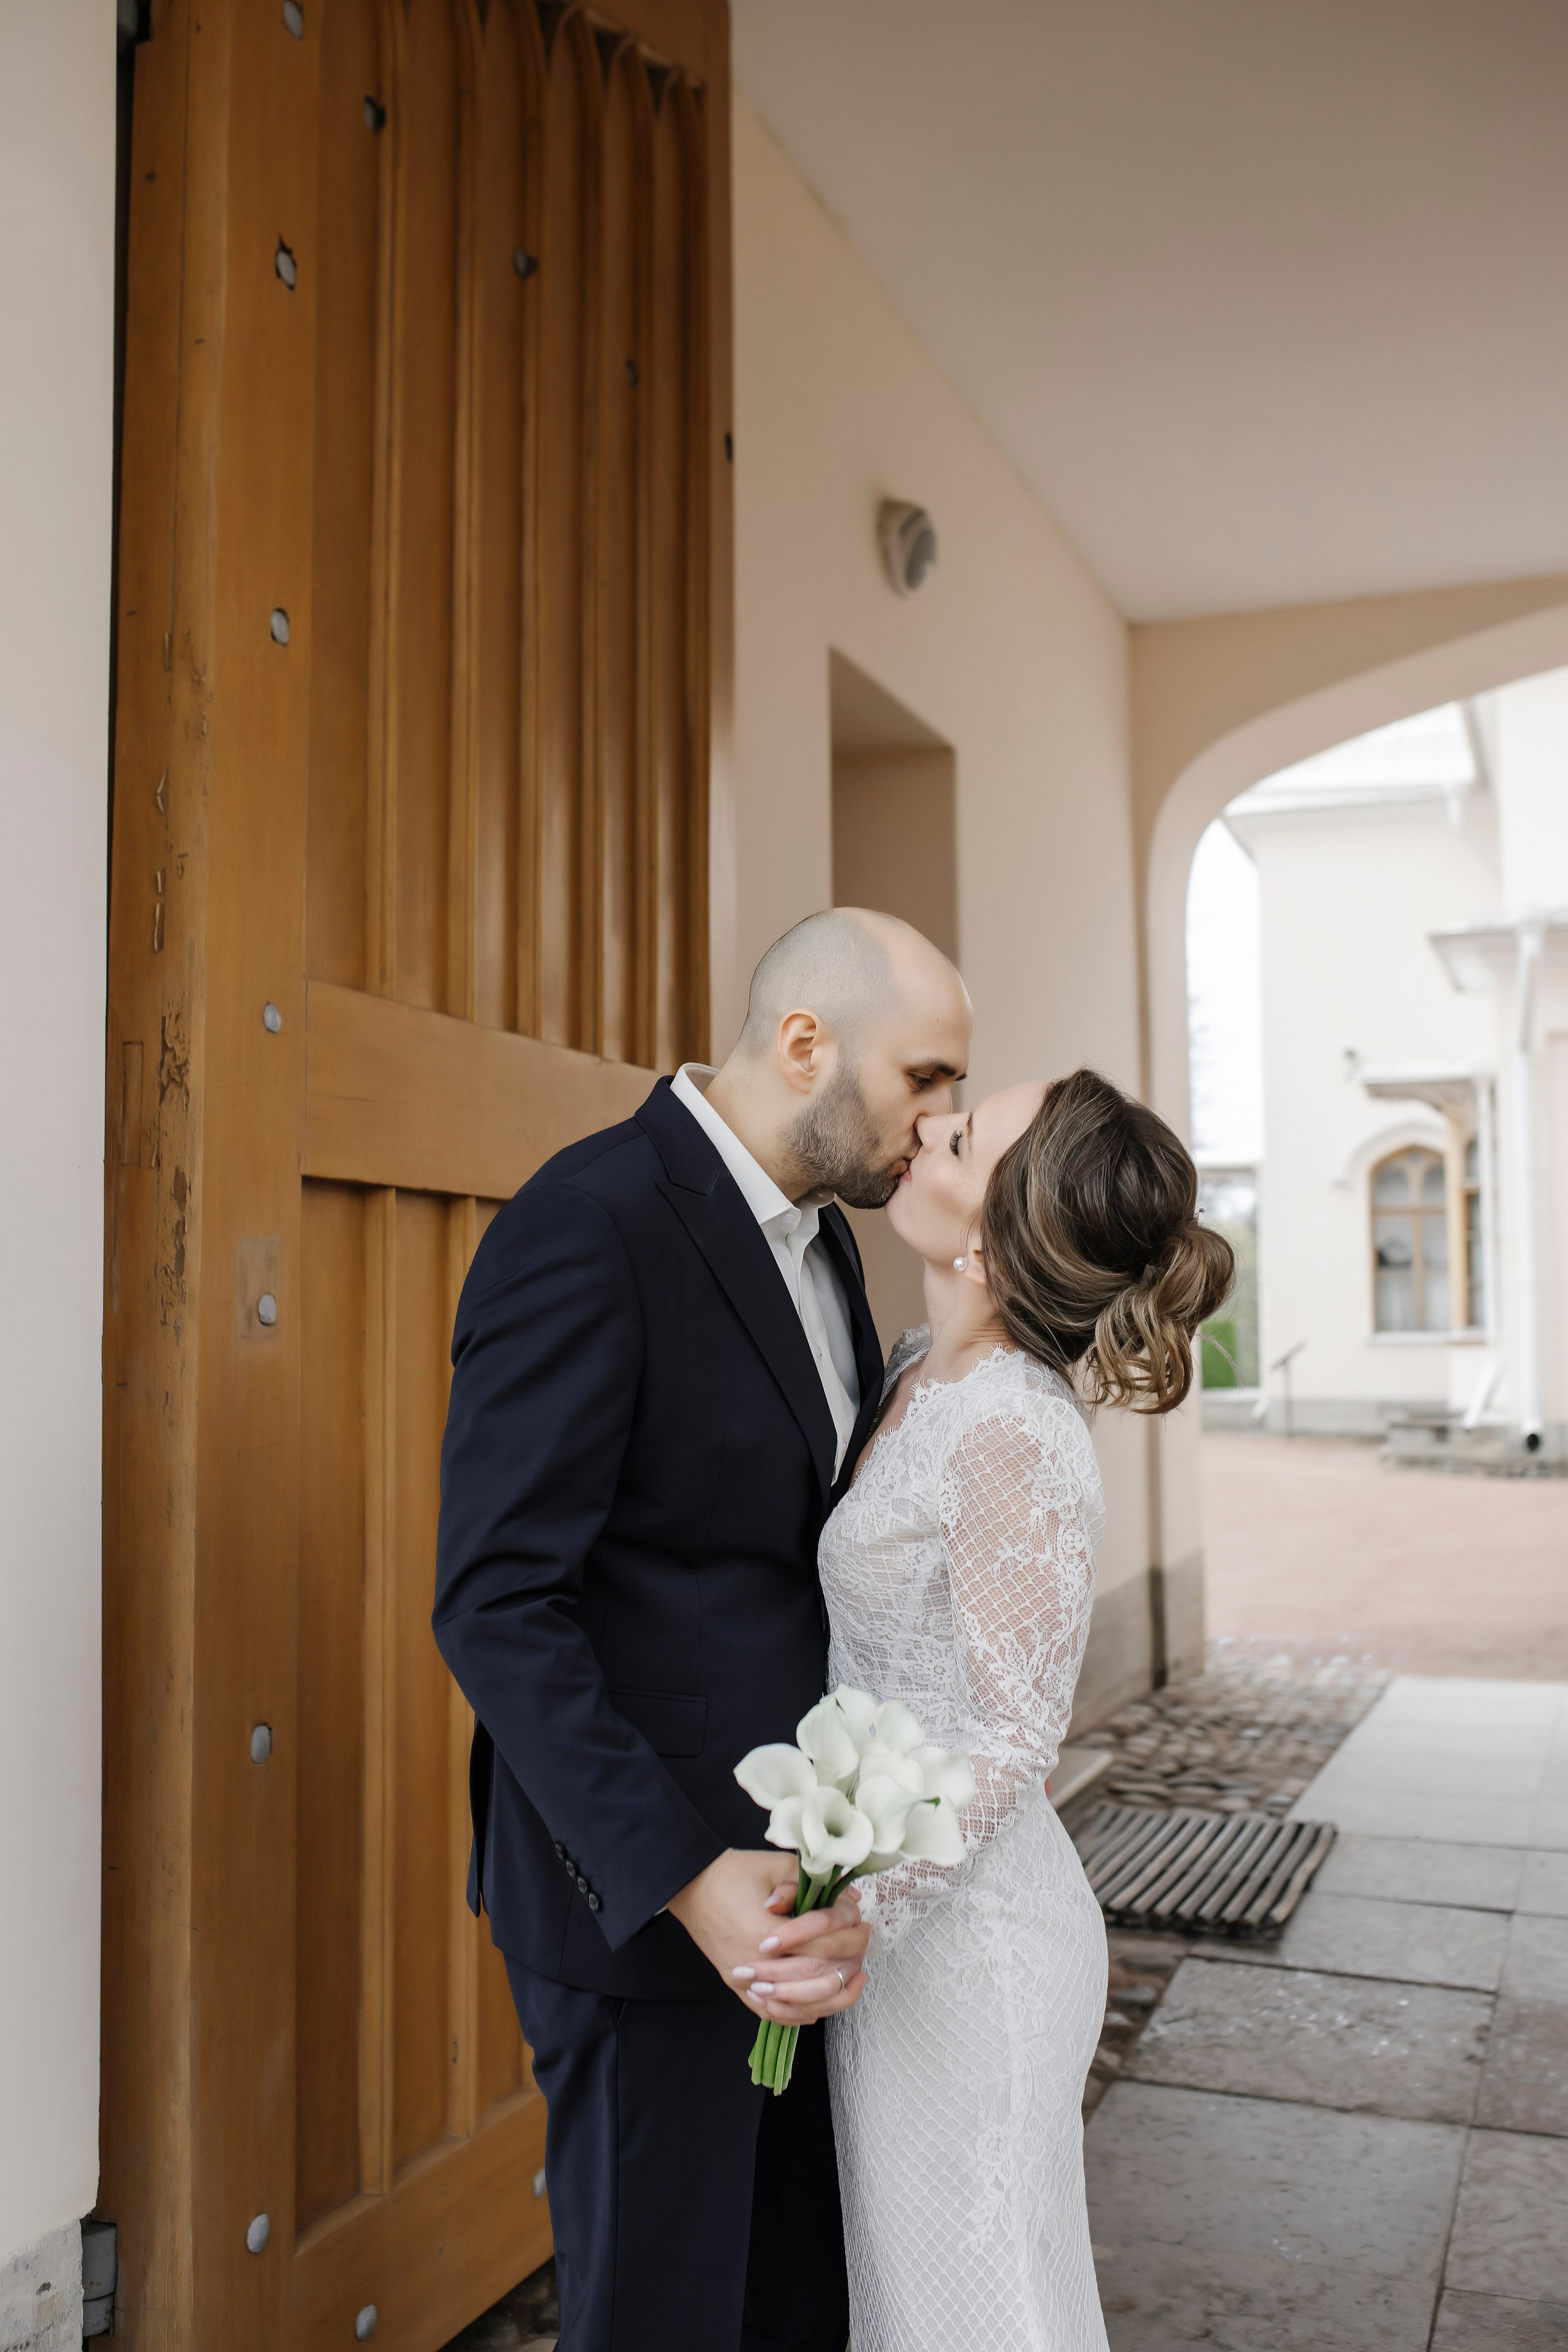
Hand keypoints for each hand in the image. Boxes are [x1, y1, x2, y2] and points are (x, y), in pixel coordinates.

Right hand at [666, 1853, 869, 2022]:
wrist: (691, 1887)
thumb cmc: (732, 1873)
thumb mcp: (774, 1867)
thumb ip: (811, 1883)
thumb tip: (846, 1902)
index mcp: (766, 1934)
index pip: (820, 1950)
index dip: (846, 1940)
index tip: (862, 1927)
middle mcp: (756, 1966)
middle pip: (814, 1980)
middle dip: (845, 1967)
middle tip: (864, 1950)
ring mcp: (746, 1982)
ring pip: (798, 2005)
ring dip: (830, 1997)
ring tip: (853, 1980)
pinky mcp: (738, 1989)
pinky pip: (774, 2014)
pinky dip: (799, 2014)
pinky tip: (818, 2007)